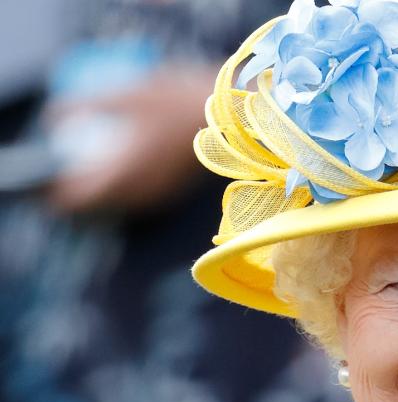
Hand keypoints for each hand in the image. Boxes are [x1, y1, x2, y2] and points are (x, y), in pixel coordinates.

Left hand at [44, 63, 218, 213]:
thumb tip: (55, 118)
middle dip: (80, 187)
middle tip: (76, 163)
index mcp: (122, 174)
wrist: (238, 118)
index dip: (57, 189)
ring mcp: (159, 196)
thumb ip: (87, 106)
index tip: (54, 170)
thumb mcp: (128, 94)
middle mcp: (139, 194)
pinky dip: (126, 186)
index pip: (73, 200)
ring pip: (117, 203)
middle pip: (94, 205)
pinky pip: (138, 198)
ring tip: (100, 162)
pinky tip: (131, 162)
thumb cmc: (181, 102)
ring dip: (104, 188)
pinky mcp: (174, 192)